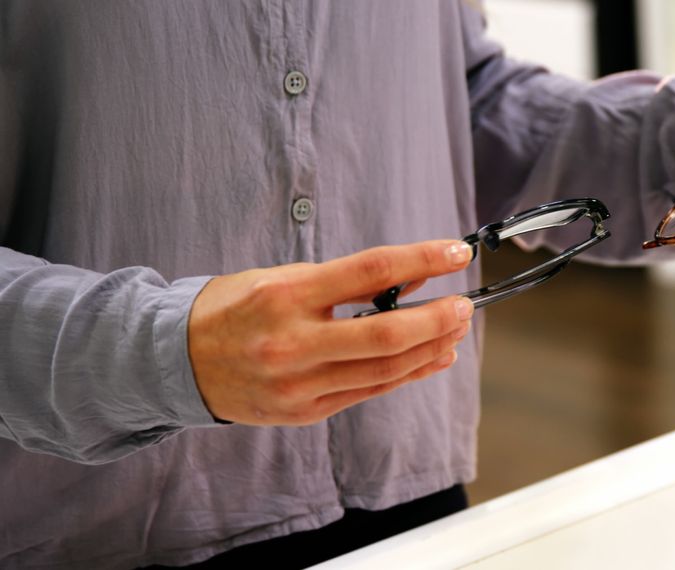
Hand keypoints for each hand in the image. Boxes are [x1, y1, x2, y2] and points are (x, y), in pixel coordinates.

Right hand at [188, 240, 474, 424]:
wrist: (175, 361)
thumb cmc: (233, 309)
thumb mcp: (283, 277)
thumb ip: (345, 282)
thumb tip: (410, 280)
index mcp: (285, 295)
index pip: (370, 271)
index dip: (421, 260)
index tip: (455, 253)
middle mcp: (292, 342)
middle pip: (387, 333)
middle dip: (438, 318)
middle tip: (465, 304)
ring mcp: (298, 384)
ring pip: (385, 370)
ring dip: (431, 349)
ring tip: (456, 329)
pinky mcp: (303, 412)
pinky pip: (368, 391)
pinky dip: (406, 374)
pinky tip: (431, 358)